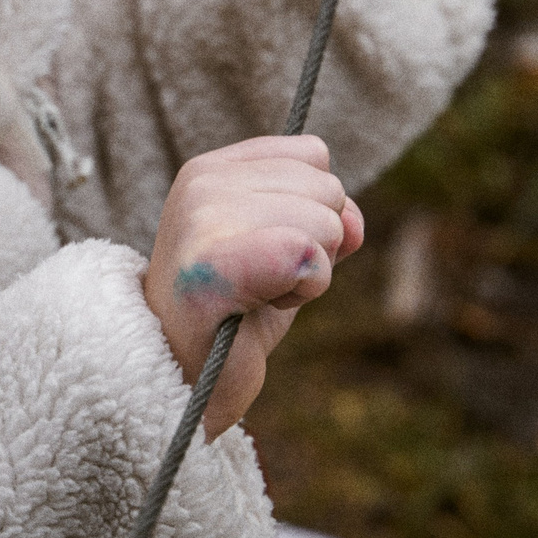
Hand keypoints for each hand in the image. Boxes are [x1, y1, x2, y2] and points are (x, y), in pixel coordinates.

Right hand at [144, 136, 362, 438]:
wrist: (187, 383)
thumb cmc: (236, 313)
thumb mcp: (286, 248)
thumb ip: (323, 215)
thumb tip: (351, 222)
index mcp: (210, 169)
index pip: (312, 154)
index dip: (311, 209)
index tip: (264, 252)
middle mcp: (201, 184)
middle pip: (327, 187)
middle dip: (315, 244)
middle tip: (260, 283)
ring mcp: (201, 222)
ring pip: (326, 223)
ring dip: (309, 274)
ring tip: (256, 297)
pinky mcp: (213, 267)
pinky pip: (307, 255)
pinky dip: (304, 291)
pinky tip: (260, 308)